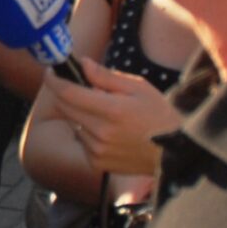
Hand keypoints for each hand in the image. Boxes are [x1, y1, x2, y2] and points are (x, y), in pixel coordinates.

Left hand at [36, 60, 177, 176]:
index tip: (51, 70)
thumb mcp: (139, 88)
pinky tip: (109, 133)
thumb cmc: (159, 115)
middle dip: (66, 94)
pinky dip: (89, 133)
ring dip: (81, 115)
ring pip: (74, 124)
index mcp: (112, 110)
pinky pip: (82, 141)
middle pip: (66, 108)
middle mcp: (101, 132)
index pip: (69, 93)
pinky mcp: (98, 163)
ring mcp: (98, 150)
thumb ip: (106, 77)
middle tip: (78, 85)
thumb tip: (81, 63)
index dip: (55, 80)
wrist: (175, 152)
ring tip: (106, 114)